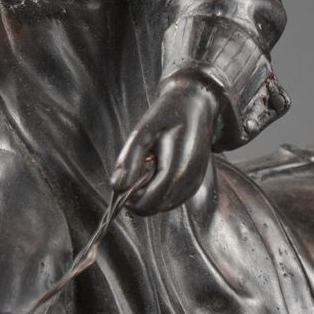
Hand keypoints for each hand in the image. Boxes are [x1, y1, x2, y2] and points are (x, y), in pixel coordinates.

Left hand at [111, 74, 221, 214]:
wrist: (196, 105)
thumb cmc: (169, 114)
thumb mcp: (143, 130)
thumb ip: (129, 160)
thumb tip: (117, 186)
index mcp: (178, 169)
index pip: (148, 201)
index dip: (129, 197)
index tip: (122, 180)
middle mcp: (190, 182)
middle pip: (154, 208)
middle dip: (137, 196)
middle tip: (131, 172)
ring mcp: (195, 184)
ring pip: (163, 206)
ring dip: (148, 194)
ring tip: (146, 167)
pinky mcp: (195, 183)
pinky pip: (172, 199)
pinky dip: (159, 192)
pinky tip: (156, 171)